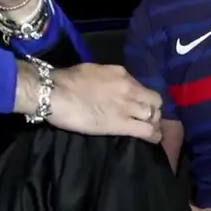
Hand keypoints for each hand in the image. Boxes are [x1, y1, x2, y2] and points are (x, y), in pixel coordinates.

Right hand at [44, 64, 163, 142]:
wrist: (56, 92)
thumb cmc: (66, 81)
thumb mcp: (93, 71)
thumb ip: (106, 79)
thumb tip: (108, 87)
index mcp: (121, 74)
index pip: (141, 86)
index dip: (142, 97)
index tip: (138, 104)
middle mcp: (129, 88)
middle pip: (154, 100)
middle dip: (153, 109)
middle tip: (146, 118)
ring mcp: (127, 106)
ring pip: (154, 115)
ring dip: (153, 122)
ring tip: (149, 130)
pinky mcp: (121, 124)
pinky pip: (147, 130)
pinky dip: (153, 136)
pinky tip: (154, 139)